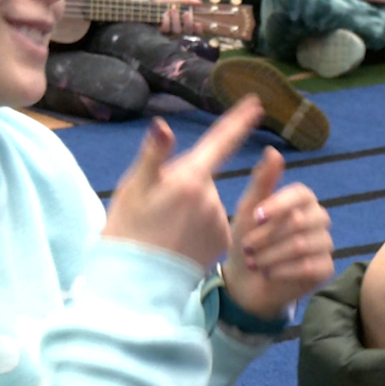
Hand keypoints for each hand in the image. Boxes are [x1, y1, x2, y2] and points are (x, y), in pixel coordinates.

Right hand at [104, 98, 263, 268]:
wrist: (137, 281)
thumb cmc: (128, 229)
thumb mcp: (133, 187)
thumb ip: (154, 155)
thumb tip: (162, 125)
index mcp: (190, 178)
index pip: (221, 141)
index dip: (239, 120)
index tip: (256, 104)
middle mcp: (212, 198)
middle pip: (203, 176)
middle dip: (187, 181)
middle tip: (158, 203)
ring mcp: (220, 221)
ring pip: (206, 201)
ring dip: (192, 206)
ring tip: (166, 225)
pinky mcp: (223, 241)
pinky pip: (213, 223)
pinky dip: (199, 225)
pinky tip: (180, 239)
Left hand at [153, 0, 202, 35]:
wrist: (155, 0)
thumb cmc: (169, 1)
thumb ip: (189, 0)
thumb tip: (199, 2)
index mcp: (187, 22)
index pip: (196, 30)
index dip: (198, 30)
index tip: (199, 24)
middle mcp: (180, 28)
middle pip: (187, 31)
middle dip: (188, 23)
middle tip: (187, 13)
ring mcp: (171, 30)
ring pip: (177, 30)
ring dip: (176, 19)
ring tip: (174, 8)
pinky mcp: (161, 30)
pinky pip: (166, 29)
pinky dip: (167, 20)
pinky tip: (166, 13)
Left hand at [222, 147, 334, 320]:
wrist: (246, 280)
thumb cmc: (247, 239)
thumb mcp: (248, 210)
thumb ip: (262, 181)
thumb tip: (273, 150)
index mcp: (303, 200)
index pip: (301, 194)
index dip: (278, 205)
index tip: (256, 217)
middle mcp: (319, 218)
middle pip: (299, 222)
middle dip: (268, 236)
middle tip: (247, 246)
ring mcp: (324, 244)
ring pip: (302, 246)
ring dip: (271, 255)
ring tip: (254, 261)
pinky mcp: (325, 268)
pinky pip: (309, 267)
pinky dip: (283, 271)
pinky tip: (268, 273)